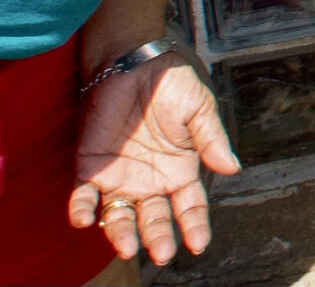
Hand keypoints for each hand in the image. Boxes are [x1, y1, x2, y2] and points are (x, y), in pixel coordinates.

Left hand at [68, 57, 240, 264]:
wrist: (134, 61)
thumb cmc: (172, 84)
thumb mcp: (200, 109)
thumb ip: (212, 140)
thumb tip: (233, 169)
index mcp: (180, 171)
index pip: (189, 207)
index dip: (195, 226)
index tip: (198, 244)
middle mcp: (150, 181)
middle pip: (154, 219)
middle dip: (159, 238)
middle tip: (162, 253)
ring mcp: (119, 177)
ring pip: (119, 216)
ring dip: (121, 234)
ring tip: (127, 247)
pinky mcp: (91, 167)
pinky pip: (84, 196)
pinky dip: (82, 210)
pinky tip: (84, 219)